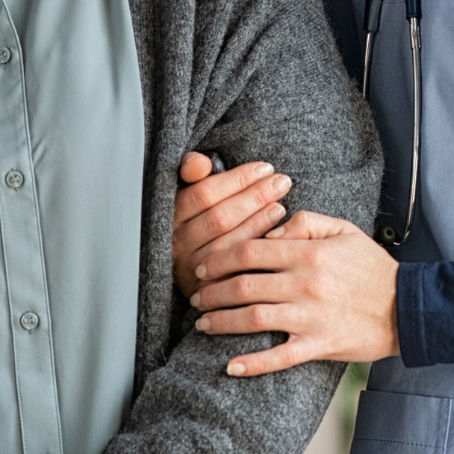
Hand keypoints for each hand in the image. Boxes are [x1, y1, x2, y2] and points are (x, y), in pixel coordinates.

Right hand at [171, 152, 292, 298]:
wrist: (193, 268)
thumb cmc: (198, 218)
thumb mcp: (190, 191)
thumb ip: (190, 171)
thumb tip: (201, 163)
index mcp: (171, 216)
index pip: (204, 194)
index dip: (237, 180)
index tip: (264, 168)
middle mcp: (176, 244)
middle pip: (219, 218)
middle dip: (255, 197)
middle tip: (282, 182)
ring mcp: (190, 269)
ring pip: (228, 244)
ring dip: (258, 223)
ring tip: (281, 206)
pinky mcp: (206, 290)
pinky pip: (235, 269)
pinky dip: (256, 249)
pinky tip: (275, 236)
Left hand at [189, 210, 399, 375]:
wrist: (408, 308)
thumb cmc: (374, 268)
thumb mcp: (344, 230)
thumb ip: (305, 222)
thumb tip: (270, 230)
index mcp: (309, 253)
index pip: (250, 251)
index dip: (219, 258)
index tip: (204, 266)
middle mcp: (305, 284)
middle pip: (243, 285)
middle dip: (211, 291)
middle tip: (196, 296)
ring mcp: (311, 318)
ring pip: (252, 319)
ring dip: (222, 321)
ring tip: (204, 323)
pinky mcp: (319, 345)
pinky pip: (279, 358)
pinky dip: (252, 364)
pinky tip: (231, 366)